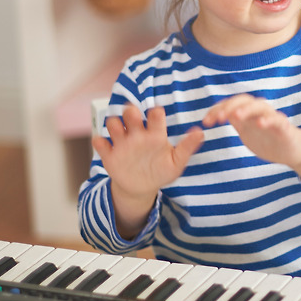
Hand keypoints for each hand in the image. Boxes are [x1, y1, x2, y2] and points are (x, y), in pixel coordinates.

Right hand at [92, 104, 203, 233]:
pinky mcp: (110, 155)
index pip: (155, 116)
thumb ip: (187, 147)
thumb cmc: (161, 171)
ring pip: (113, 124)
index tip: (157, 114)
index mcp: (155, 134)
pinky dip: (100, 142)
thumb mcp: (176, 162)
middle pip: (131, 114)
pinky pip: (100, 144)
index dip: (155, 112)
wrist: (142, 188)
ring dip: (114, 125)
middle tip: (134, 118)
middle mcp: (137, 135)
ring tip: (119, 134)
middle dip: (131, 112)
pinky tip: (105, 146)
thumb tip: (200, 132)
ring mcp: (122, 144)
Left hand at [201, 94, 300, 168]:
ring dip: (247, 109)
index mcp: (249, 114)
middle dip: (229, 106)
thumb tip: (219, 115)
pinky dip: (268, 120)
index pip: (231, 104)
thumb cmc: (269, 140)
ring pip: (260, 107)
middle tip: (218, 119)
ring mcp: (273, 119)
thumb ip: (236, 122)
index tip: (206, 122)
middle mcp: (260, 112)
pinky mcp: (285, 128)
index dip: (217, 109)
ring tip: (236, 116)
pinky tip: (260, 124)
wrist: (294, 150)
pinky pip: (277, 120)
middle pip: (244, 100)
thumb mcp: (248, 131)